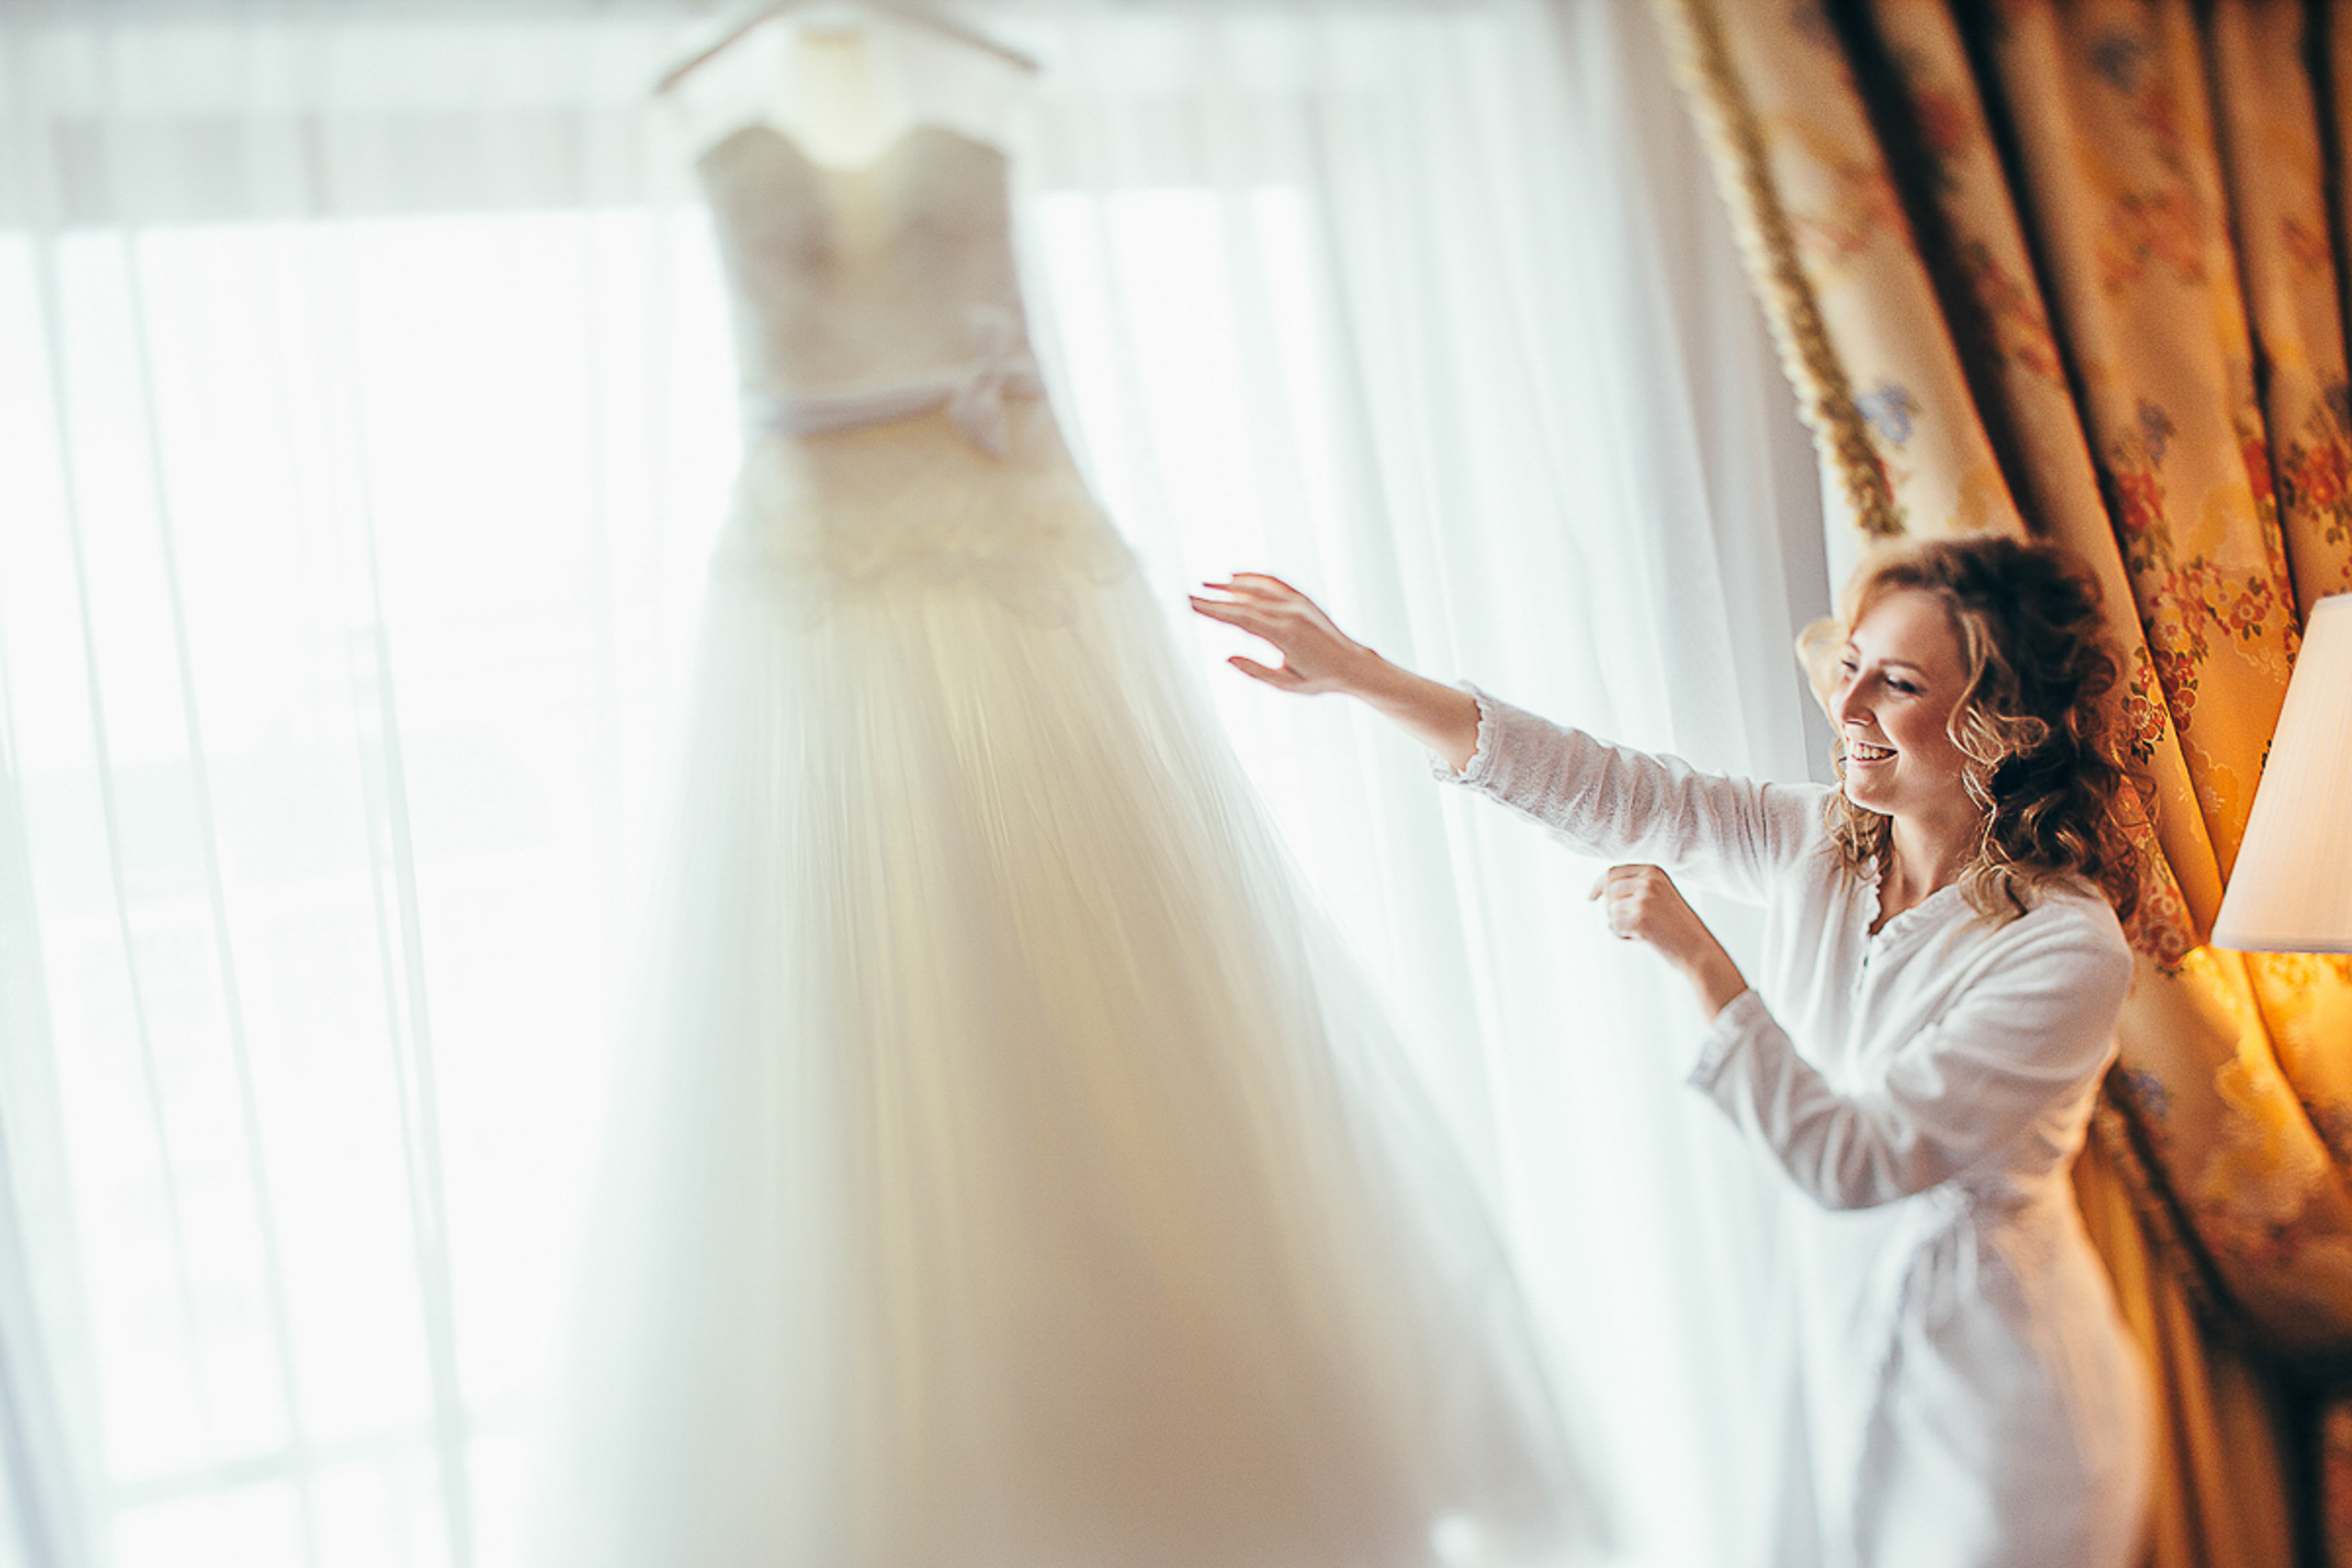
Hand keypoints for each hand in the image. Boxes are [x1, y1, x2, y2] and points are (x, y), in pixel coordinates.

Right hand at [1187, 574, 1378, 695]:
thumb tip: (1227, 657)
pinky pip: (1274, 583)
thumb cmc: (1320, 678)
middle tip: (1189, 595)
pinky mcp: (1302, 599)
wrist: (1353, 665)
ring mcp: (1298, 603)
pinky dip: (1253, 578)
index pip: (1240, 618)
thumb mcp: (1287, 684)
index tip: (1192, 604)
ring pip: (1257, 588)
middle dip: (1214, 598)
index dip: (1214, 611)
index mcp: (1284, 635)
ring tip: (1206, 584)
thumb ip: (1256, 671)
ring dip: (1230, 585)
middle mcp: (1290, 614)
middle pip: (1244, 601)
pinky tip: (1236, 577)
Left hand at [1589, 864, 1748, 1017]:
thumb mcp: (1660, 897)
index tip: (1591, 898)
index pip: (1613, 872)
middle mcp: (1648, 880)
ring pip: (1610, 910)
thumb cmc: (1677, 928)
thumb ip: (1635, 888)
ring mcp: (1644, 898)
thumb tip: (1601, 891)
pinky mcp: (1640, 917)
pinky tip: (1642, 939)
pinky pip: (1614, 926)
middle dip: (1612, 910)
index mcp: (1653, 871)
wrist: (1698, 949)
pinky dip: (1623, 936)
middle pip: (1608, 891)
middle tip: (1631, 925)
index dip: (1598, 885)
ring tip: (1643, 932)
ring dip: (1620, 925)